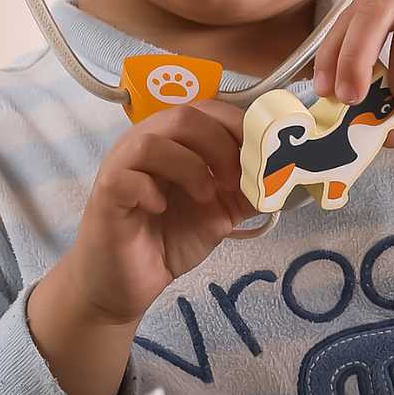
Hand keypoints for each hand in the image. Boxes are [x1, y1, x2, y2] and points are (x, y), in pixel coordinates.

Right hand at [65, 100, 254, 325]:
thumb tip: (287, 174)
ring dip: (189, 166)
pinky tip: (161, 208)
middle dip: (220, 144)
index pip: (208, 110)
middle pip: (183, 115)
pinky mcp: (106, 194)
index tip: (261, 155)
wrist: (125, 284)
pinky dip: (151, 189)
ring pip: (153, 140)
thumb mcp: (221, 211)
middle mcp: (145, 143)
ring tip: (204, 196)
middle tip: (233, 180)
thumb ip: (249, 190)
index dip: (239, 126)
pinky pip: (127, 176)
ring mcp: (121, 166)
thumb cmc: (169, 238)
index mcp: (175, 140)